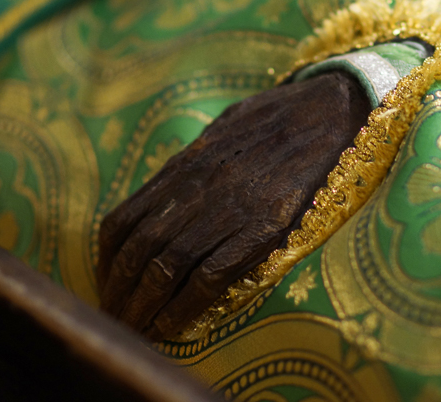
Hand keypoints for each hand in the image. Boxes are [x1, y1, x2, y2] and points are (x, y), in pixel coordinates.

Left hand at [96, 72, 370, 340]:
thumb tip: (173, 182)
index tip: (107, 284)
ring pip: (167, 267)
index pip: (123, 220)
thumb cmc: (282, 115)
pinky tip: (175, 326)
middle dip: (120, 293)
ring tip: (139, 333)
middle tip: (117, 321)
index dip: (106, 261)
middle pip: (139, 251)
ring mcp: (231, 208)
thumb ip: (196, 158)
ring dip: (145, 307)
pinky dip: (185, 307)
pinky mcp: (265, 227)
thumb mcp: (225, 127)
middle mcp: (199, 188)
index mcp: (186, 165)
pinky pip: (211, 275)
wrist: (333, 108)